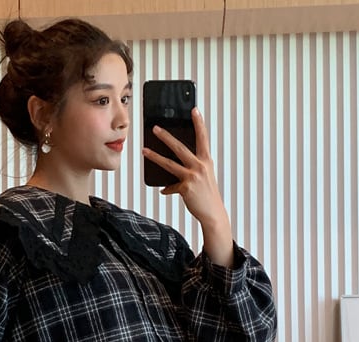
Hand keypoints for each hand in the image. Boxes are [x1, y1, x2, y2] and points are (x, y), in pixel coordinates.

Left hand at [142, 108, 233, 265]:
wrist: (213, 213)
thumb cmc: (208, 195)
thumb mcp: (203, 178)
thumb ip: (191, 170)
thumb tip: (172, 172)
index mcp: (206, 161)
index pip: (202, 138)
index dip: (199, 123)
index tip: (194, 110)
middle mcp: (200, 166)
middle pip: (179, 147)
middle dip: (166, 136)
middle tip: (155, 128)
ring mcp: (192, 177)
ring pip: (169, 164)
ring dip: (155, 157)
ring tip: (145, 150)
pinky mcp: (185, 188)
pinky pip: (171, 187)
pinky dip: (167, 189)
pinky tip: (164, 190)